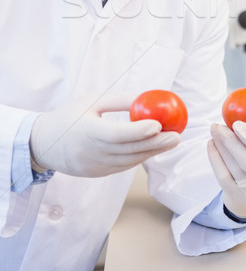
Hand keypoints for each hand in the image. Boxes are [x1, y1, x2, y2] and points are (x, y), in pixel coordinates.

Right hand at [30, 93, 179, 176]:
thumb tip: (145, 98)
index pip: (116, 135)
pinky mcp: (97, 173)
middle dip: (156, 144)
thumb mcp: (91, 101)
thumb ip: (118, 100)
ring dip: (152, 152)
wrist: (43, 144)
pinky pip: (123, 166)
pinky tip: (154, 148)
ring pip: (129, 161)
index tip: (159, 125)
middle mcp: (90, 153)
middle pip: (128, 150)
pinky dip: (140, 157)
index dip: (139, 131)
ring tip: (172, 141)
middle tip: (176, 136)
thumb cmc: (69, 117)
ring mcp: (94, 166)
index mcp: (86, 132)